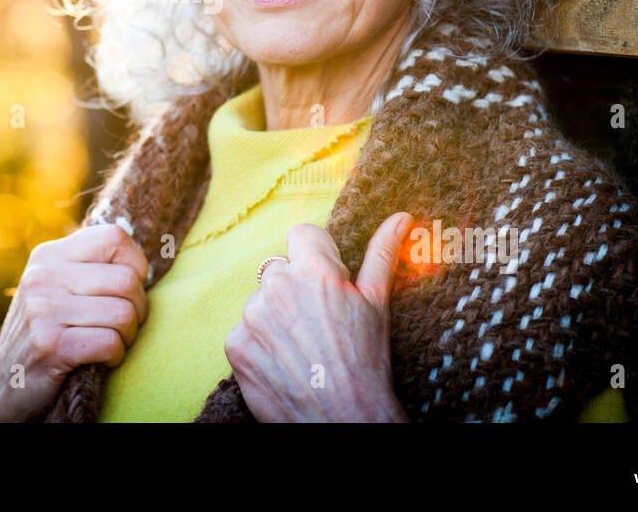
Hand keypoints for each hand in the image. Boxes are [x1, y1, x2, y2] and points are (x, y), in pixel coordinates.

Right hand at [0, 223, 148, 421]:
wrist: (7, 387)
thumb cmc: (47, 332)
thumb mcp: (57, 287)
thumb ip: (89, 267)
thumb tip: (142, 259)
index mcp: (48, 255)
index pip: (114, 237)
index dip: (135, 264)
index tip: (126, 290)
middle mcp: (42, 277)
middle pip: (126, 280)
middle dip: (138, 308)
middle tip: (124, 326)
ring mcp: (43, 310)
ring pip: (123, 313)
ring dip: (128, 336)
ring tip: (112, 342)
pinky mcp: (49, 346)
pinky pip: (110, 342)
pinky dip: (116, 356)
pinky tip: (102, 360)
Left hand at [223, 213, 412, 421]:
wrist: (344, 420)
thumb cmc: (366, 362)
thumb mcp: (377, 304)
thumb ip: (382, 253)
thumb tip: (401, 216)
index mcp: (314, 270)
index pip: (302, 236)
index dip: (316, 258)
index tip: (327, 284)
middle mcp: (278, 285)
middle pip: (280, 271)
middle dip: (295, 290)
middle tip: (318, 325)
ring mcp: (253, 315)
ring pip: (261, 302)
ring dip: (274, 318)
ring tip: (302, 348)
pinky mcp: (236, 345)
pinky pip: (244, 332)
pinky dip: (259, 345)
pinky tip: (283, 363)